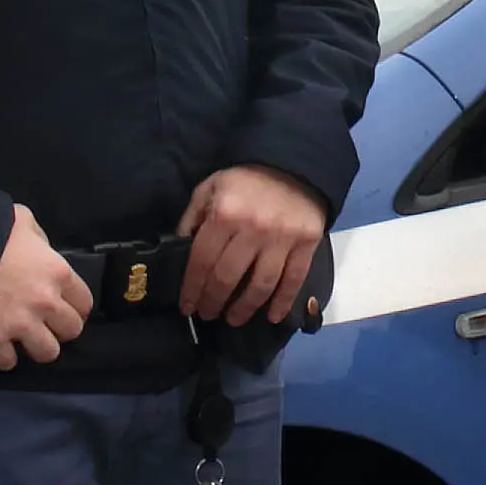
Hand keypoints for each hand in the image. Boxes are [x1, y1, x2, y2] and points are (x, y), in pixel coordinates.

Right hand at [0, 203, 92, 370]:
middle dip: (59, 328)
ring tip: (25, 339)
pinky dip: (3, 357)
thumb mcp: (22, 220)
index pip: (84, 302)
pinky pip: (8, 362)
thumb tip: (42, 251)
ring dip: (37, 347)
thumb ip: (39, 239)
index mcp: (58, 273)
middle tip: (45, 323)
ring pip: (47, 353)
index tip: (64, 307)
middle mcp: (46, 303)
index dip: (75, 306)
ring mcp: (21, 324)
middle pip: (71, 331)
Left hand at [179, 164, 326, 326]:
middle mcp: (252, 229)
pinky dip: (283, 302)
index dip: (192, 289)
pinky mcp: (306, 244)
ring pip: (260, 285)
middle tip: (208, 315)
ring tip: (234, 319)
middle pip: (227, 278)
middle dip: (213, 302)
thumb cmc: (246, 180)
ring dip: (244, 308)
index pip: (202, 261)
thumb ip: (192, 218)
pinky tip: (273, 317)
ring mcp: (282, 238)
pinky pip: (294, 280)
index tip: (187, 306)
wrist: (293, 165)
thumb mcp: (210, 188)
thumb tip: (179, 250)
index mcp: (224, 214)